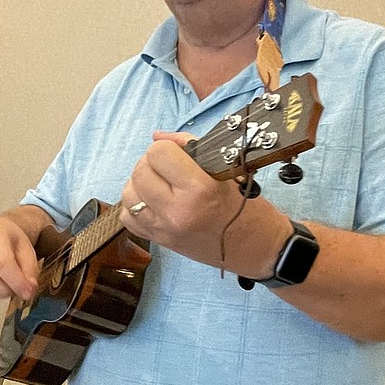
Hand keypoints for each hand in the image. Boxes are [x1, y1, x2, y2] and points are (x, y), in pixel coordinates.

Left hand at [120, 132, 251, 268]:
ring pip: (129, 193)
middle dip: (151, 163)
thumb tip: (157, 136)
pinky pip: (128, 217)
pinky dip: (136, 206)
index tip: (178, 154)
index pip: (158, 153)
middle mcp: (177, 211)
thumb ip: (188, 148)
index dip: (167, 148)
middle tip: (168, 167)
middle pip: (140, 171)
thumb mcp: (226, 170)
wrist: (256, 248)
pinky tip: (154, 202)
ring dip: (140, 183)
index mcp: (199, 189)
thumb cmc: (247, 206)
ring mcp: (164, 229)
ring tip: (159, 184)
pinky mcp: (159, 241)